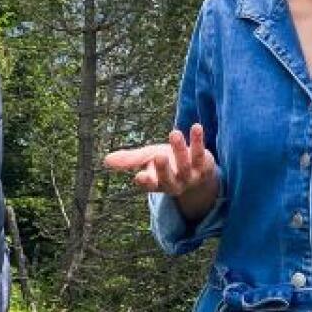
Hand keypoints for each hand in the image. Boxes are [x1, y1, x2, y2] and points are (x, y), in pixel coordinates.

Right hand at [103, 124, 220, 215]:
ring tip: (174, 133)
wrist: (196, 169)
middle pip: (168, 180)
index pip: (150, 185)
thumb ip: (129, 160)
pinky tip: (196, 126)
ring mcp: (191, 177)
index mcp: (157, 183)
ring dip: (180, 150)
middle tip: (158, 156)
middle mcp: (175, 184)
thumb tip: (105, 160)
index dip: (145, 182)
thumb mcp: (147, 159)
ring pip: (185, 165)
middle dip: (164, 169)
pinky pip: (201, 154)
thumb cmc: (167, 162)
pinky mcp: (205, 167)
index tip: (139, 176)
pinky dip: (198, 140)